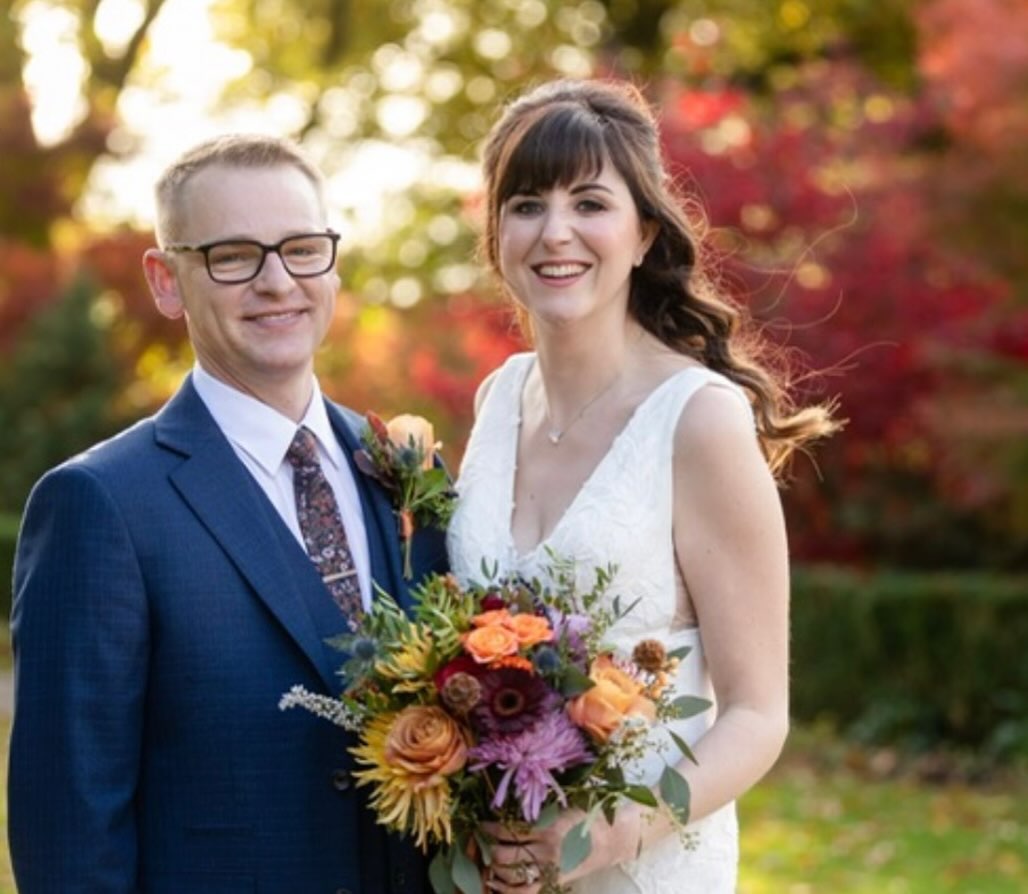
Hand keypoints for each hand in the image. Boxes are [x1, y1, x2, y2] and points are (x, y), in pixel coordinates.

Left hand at [481, 804, 643, 891]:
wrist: (615, 838)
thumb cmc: (589, 813)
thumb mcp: (564, 802)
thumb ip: (539, 805)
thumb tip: (508, 801)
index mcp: (549, 825)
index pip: (509, 828)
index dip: (490, 827)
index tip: (481, 823)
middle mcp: (547, 849)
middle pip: (505, 853)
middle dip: (488, 847)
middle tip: (481, 840)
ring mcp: (550, 868)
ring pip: (511, 874)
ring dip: (494, 867)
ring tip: (486, 859)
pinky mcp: (555, 881)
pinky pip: (526, 892)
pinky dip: (506, 890)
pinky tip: (495, 883)